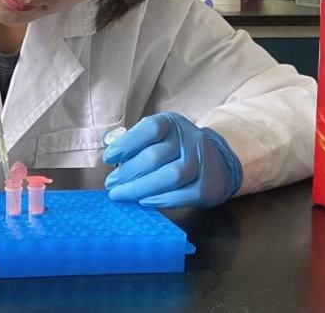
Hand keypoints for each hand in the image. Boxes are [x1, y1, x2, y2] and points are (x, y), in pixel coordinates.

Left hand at [102, 112, 242, 208]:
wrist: (216, 162)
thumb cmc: (175, 149)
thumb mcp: (158, 136)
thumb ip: (136, 142)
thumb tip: (109, 152)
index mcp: (172, 123)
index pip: (150, 129)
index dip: (127, 143)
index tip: (108, 158)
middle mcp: (189, 139)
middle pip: (155, 156)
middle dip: (128, 172)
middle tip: (111, 184)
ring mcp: (201, 162)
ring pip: (170, 176)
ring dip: (141, 188)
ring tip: (122, 194)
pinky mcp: (207, 186)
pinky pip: (183, 195)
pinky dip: (161, 200)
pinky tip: (143, 202)